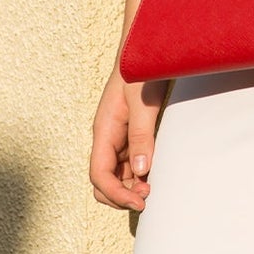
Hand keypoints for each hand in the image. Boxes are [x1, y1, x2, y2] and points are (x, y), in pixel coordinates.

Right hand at [90, 66, 166, 211]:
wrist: (144, 51)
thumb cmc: (140, 72)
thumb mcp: (142, 103)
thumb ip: (141, 136)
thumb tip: (140, 171)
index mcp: (104, 131)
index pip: (99, 175)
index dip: (116, 194)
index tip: (139, 202)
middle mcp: (107, 138)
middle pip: (103, 181)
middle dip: (121, 195)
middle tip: (148, 195)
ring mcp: (118, 137)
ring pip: (116, 175)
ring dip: (131, 187)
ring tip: (153, 187)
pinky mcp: (130, 135)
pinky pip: (129, 164)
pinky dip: (138, 175)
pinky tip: (154, 173)